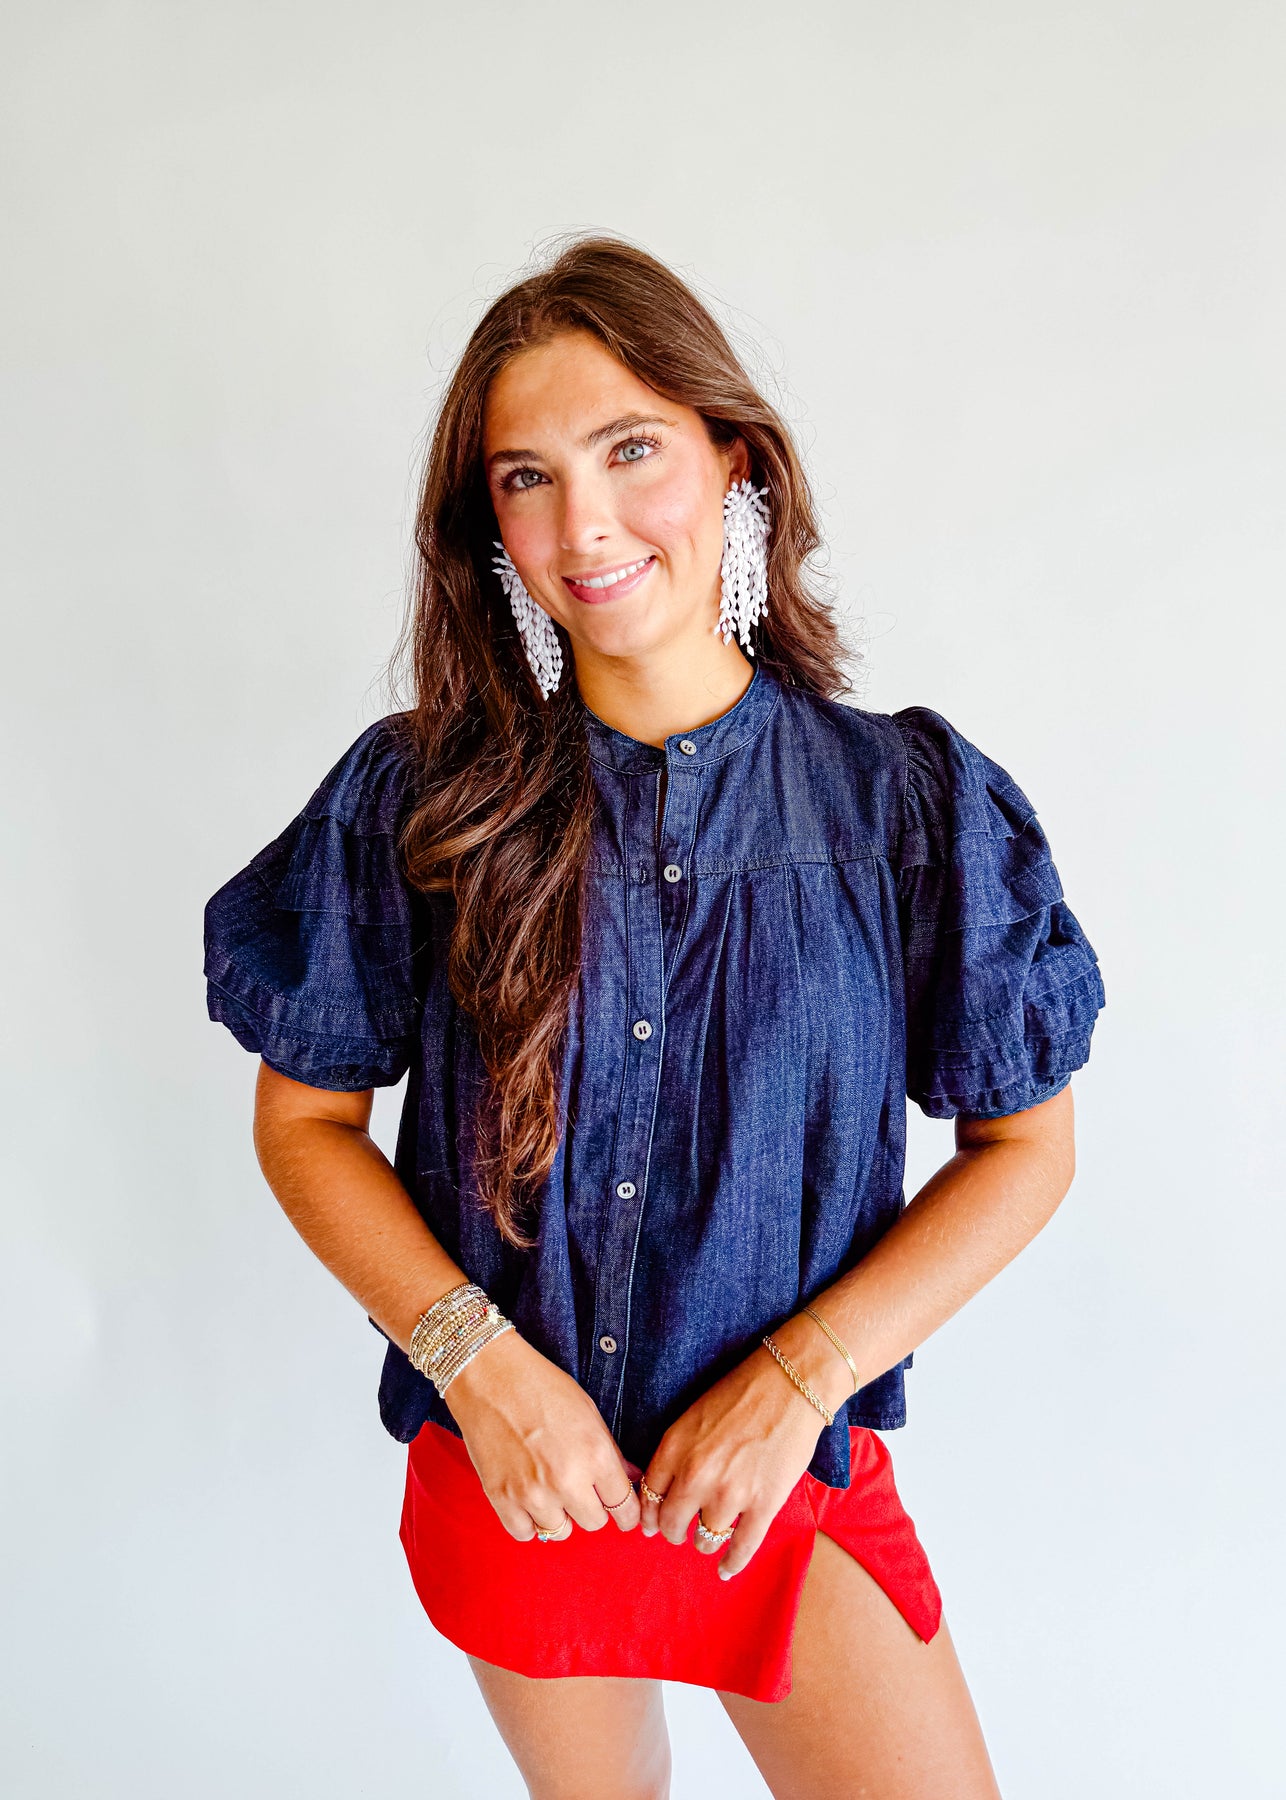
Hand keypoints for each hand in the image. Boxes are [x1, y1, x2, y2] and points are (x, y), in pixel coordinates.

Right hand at [443, 1329, 642, 1541]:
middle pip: (594, 1523)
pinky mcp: (501, 1498)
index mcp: (595, 1455)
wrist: (489, 1377)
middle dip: (592, 1508)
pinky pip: (524, 1533)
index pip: (624, 1507)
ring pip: (560, 1532)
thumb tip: (631, 1480)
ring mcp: (532, 1493)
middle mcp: (567, 1481)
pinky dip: (529, 1521)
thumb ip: (611, 1452)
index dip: (627, 1512)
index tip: (624, 1512)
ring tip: (551, 1490)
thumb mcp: (588, 1412)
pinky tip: (529, 1500)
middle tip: (581, 1490)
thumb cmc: (542, 1387)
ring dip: (560, 1515)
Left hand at [638, 1340, 832, 1577]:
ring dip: (705, 1542)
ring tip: (710, 1536)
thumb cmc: (740, 1393)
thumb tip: (659, 1494)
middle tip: (681, 1532)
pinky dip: (732, 1564)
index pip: (649, 1497)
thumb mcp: (692, 1418)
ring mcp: (730, 1493)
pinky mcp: (763, 1504)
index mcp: (674, 1449)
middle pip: (671, 1524)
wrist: (789, 1384)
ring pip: (704, 1540)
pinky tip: (726, 1570)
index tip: (653, 1524)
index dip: (650, 1515)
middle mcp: (696, 1475)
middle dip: (674, 1532)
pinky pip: (741, 1548)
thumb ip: (674, 1456)